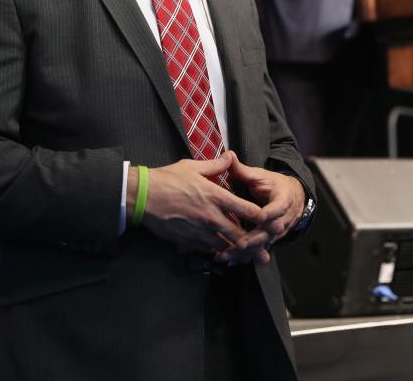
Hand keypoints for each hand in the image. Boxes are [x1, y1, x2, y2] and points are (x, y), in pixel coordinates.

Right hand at [137, 153, 262, 255]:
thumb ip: (216, 165)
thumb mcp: (193, 167)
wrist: (142, 196)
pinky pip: (209, 251)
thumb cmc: (167, 179)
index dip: (262, 217)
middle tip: (264, 248)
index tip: (270, 221)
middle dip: (254, 243)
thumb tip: (231, 156)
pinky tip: (222, 253)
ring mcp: (200, 232)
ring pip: (226, 247)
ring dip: (236, 250)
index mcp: (216, 196)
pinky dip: (217, 252)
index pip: (247, 210)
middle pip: (241, 235)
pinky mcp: (189, 241)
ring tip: (247, 255)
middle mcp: (211, 217)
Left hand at [215, 152, 305, 265]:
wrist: (291, 196)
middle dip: (255, 239)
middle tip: (240, 245)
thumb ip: (243, 169)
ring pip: (264, 244)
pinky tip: (228, 260)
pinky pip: (259, 249)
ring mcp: (278, 232)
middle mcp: (284, 218)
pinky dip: (244, 256)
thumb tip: (228, 155)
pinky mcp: (270, 240)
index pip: (279, 206)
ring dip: (246, 252)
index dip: (271, 212)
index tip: (262, 216)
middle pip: (271, 231)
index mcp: (284, 198)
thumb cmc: (273, 184)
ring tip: (227, 256)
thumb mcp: (260, 175)